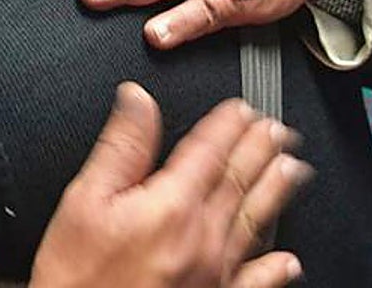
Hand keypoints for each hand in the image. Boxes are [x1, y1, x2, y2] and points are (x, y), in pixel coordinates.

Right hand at [30, 82, 309, 287]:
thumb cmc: (78, 280)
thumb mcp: (83, 202)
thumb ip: (120, 147)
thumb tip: (137, 101)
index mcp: (171, 206)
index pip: (210, 150)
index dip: (229, 123)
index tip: (243, 108)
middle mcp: (201, 238)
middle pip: (239, 181)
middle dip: (260, 149)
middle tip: (277, 129)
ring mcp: (213, 273)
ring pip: (256, 222)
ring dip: (275, 191)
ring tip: (293, 169)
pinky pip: (255, 282)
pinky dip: (275, 269)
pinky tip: (288, 261)